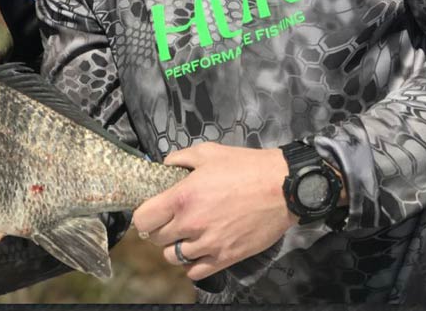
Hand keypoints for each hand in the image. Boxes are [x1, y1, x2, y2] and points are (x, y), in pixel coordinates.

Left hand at [131, 143, 297, 280]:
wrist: (282, 188)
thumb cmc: (246, 167)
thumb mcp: (208, 152)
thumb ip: (179, 159)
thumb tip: (164, 166)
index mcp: (182, 198)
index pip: (143, 219)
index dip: (144, 215)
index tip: (151, 210)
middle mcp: (191, 224)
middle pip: (156, 239)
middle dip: (159, 229)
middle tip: (170, 220)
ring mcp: (208, 244)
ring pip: (173, 257)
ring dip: (175, 247)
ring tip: (185, 235)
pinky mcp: (225, 257)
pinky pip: (195, 272)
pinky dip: (192, 264)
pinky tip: (199, 250)